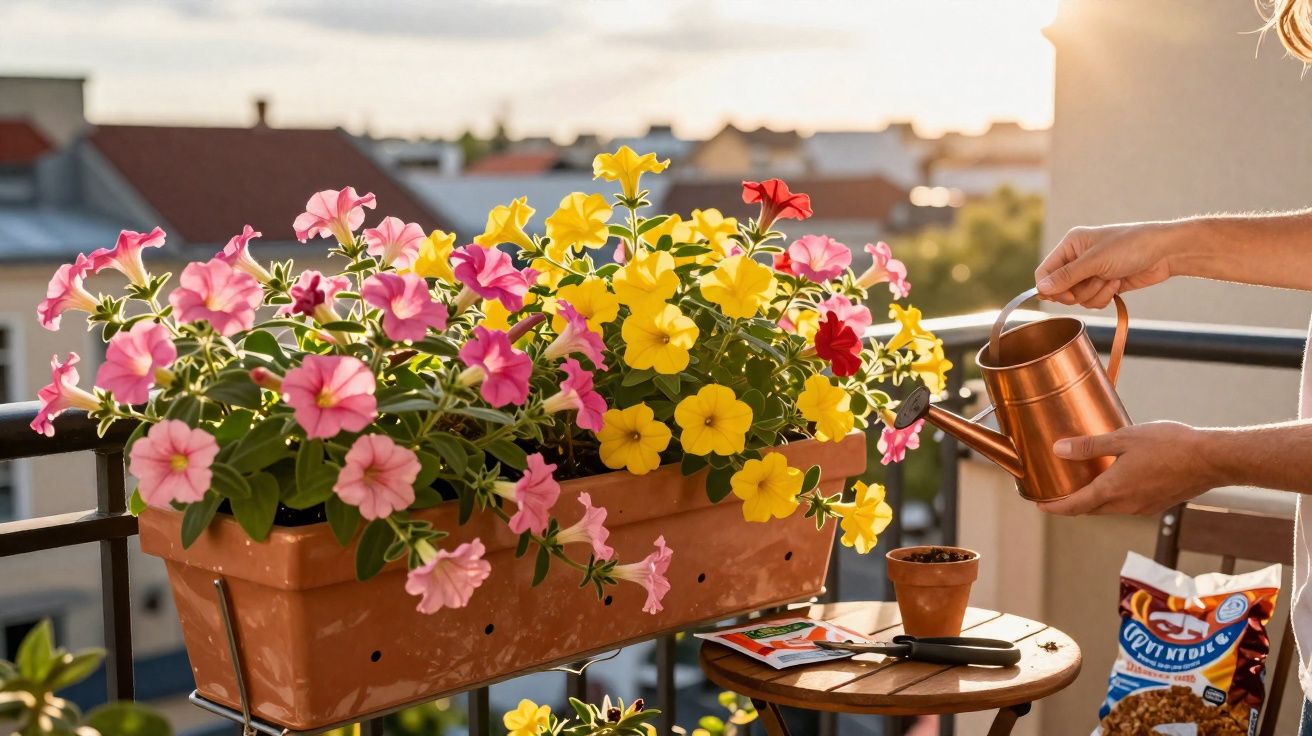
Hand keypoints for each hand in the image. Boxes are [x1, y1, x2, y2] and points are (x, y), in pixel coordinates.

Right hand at [1035, 223, 1178, 306]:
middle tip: (1093, 283)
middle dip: (1078, 291)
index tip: (1066, 296)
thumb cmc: (1130, 247)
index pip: (1045, 272)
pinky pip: (1092, 301)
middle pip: (1060, 289)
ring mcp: (1091, 273)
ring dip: (1094, 294)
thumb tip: (1040, 289)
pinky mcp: (1103, 285)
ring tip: (1111, 279)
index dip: (1051, 288)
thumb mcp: (1095, 261)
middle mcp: (1077, 259)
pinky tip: (1117, 284)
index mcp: (1070, 245)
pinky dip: (1104, 297)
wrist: (1165, 253)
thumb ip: (1066, 276)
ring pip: (1077, 298)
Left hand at [1037, 422, 1218, 515]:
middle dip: (1072, 503)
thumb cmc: (1170, 445)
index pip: (1075, 506)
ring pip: (1110, 508)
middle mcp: (1126, 505)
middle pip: (1090, 509)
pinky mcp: (1158, 504)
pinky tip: (1116, 479)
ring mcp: (1143, 507)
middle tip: (1057, 492)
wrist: (1213, 460)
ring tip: (1084, 483)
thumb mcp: (1124, 438)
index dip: (1054, 507)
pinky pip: (1127, 504)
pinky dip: (1114, 496)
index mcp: (1113, 490)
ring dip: (1094, 500)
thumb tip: (1058, 450)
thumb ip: (1089, 446)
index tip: (1040, 505)